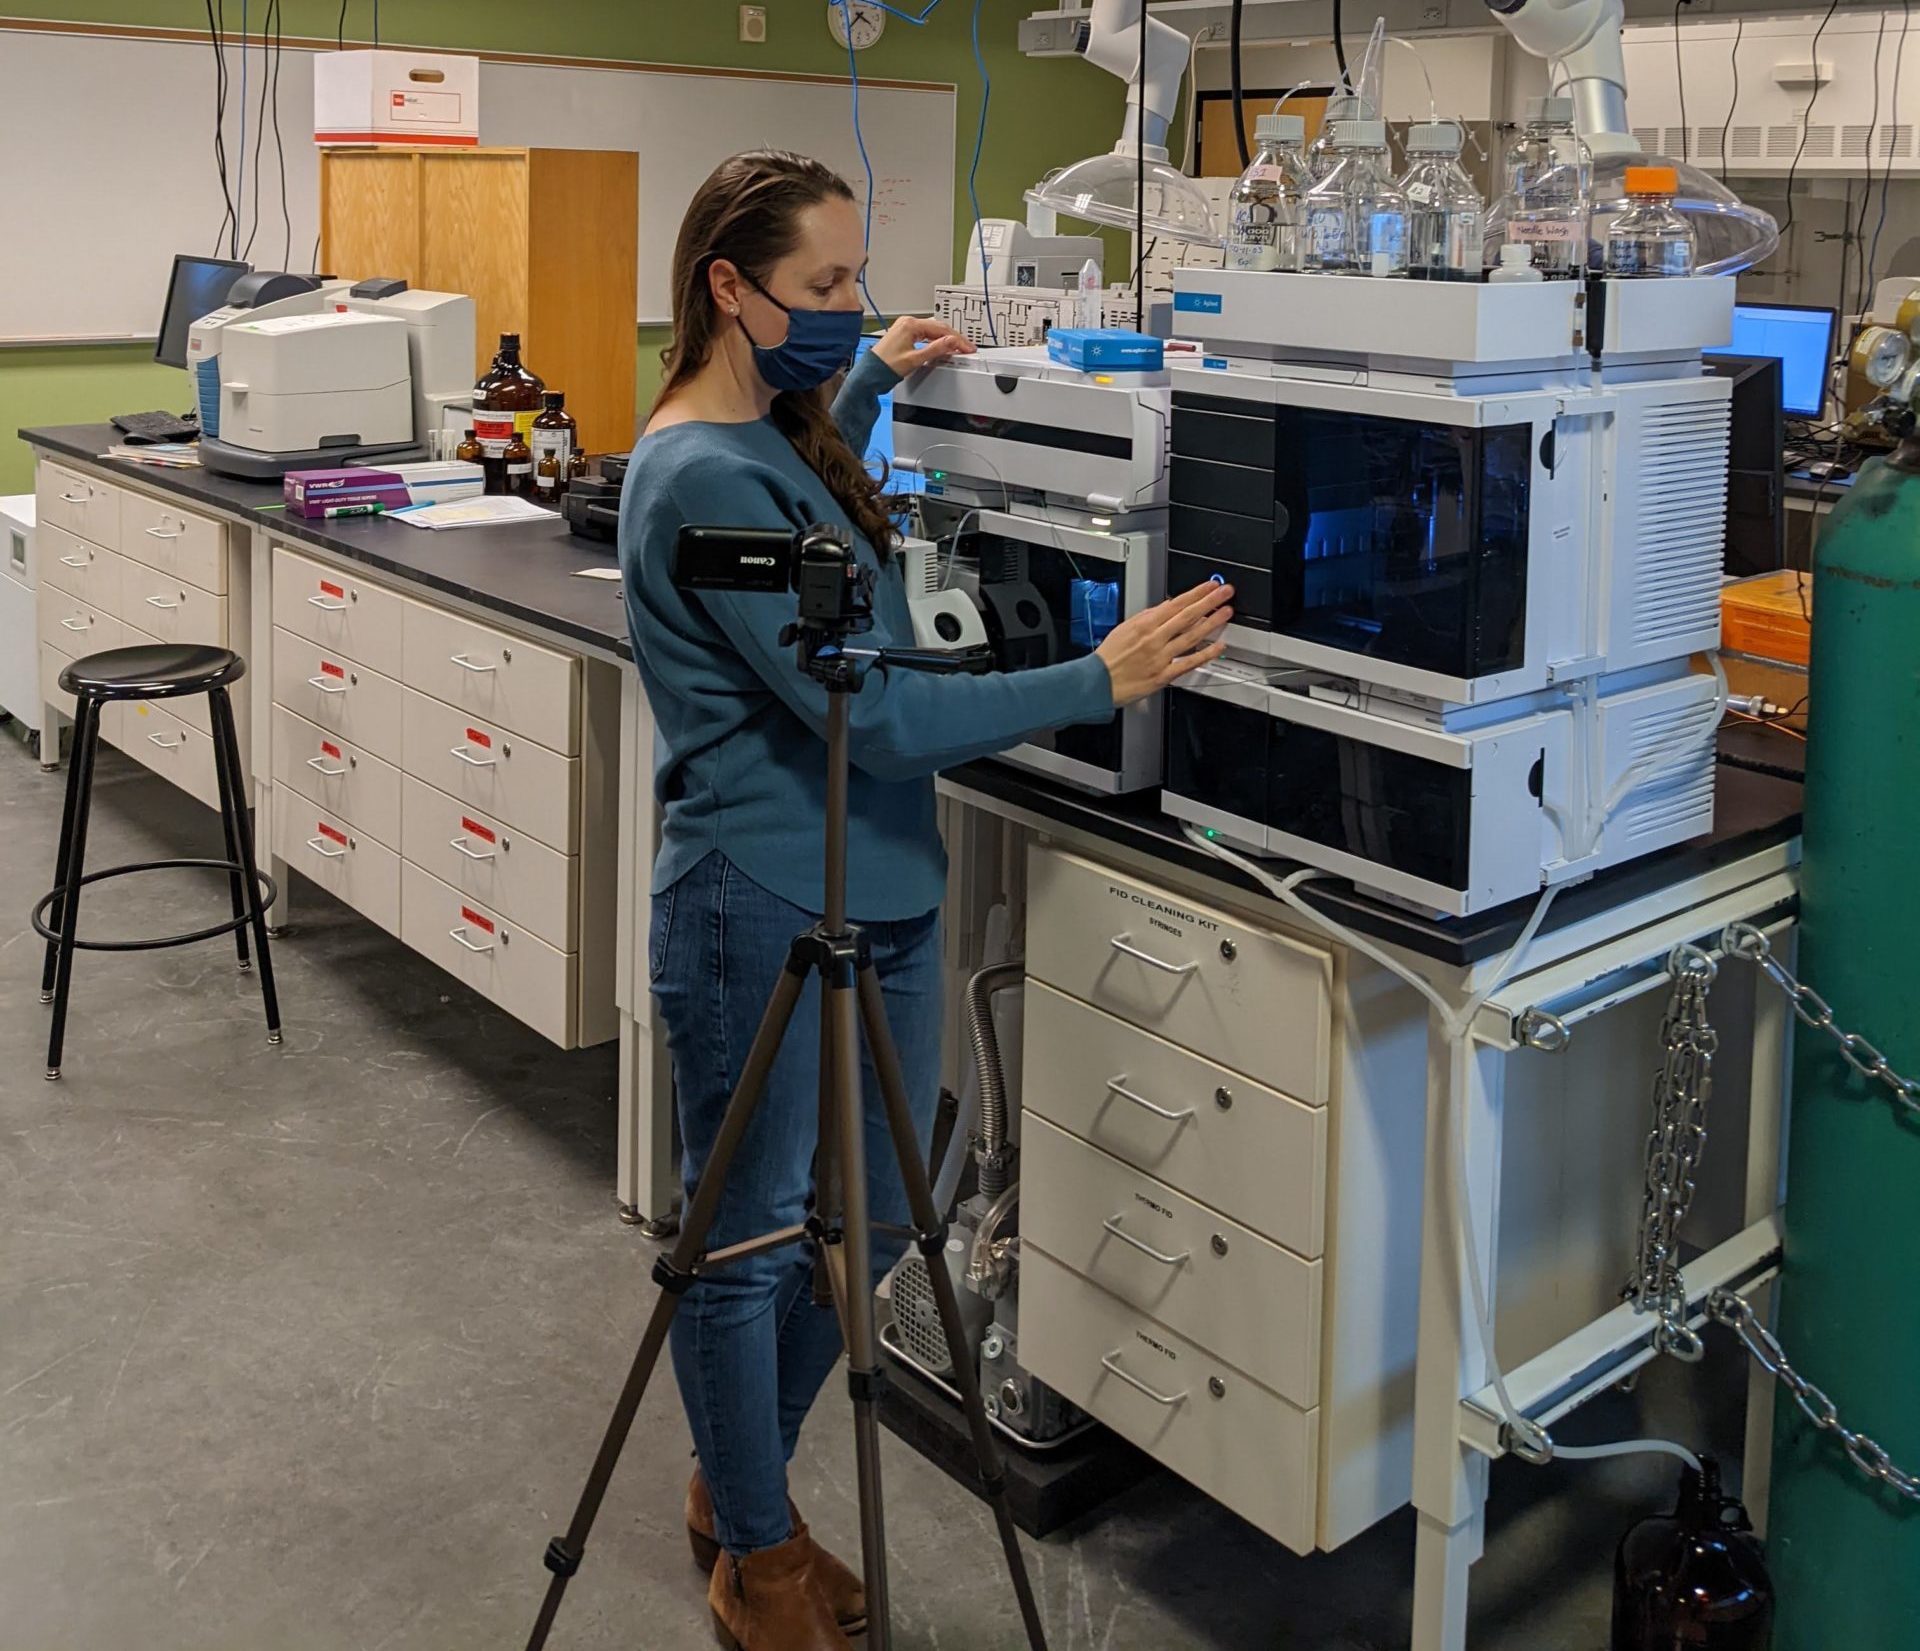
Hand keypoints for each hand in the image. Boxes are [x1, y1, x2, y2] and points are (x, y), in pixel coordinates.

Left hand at [870, 315, 975, 376]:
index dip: (957, 339)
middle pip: (938, 327)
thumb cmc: (886, 366)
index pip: (941, 329)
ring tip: (958, 347)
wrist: (870, 373)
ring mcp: (906, 327)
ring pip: (933, 330)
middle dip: (954, 338)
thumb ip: (936, 349)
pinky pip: (925, 334)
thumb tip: (952, 341)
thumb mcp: (915, 359)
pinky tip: (943, 345)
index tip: (968, 348)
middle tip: (967, 348)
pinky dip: (936, 340)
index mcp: (911, 325)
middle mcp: (908, 323)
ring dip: (946, 338)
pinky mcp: (905, 334)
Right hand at [1096, 582, 1234, 707]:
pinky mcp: (1163, 675)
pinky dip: (1205, 654)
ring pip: (1191, 637)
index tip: (1210, 586)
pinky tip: (1218, 646)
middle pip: (1187, 616)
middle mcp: (1154, 639)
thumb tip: (1166, 606)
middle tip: (1225, 592)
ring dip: (1211, 623)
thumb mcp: (1125, 628)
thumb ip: (1147, 617)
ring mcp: (1160, 657)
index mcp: (1144, 625)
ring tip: (1226, 613)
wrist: (1098, 682)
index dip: (1195, 593)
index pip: (1175, 604)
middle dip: (1209, 602)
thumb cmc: (1109, 657)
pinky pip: (1188, 663)